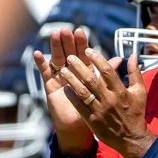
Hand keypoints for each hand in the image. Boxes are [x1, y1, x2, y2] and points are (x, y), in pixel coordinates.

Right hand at [31, 28, 119, 155]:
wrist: (81, 127)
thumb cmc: (94, 110)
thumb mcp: (104, 91)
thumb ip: (109, 74)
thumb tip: (120, 59)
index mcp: (85, 72)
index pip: (83, 54)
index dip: (81, 43)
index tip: (80, 32)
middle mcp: (72, 72)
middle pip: (69, 53)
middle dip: (68, 41)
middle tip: (66, 30)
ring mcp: (60, 78)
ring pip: (57, 59)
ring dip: (55, 47)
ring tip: (54, 35)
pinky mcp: (51, 86)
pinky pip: (45, 73)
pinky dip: (41, 63)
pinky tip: (38, 54)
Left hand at [58, 51, 154, 157]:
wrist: (132, 138)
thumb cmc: (136, 113)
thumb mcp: (140, 92)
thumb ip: (135, 72)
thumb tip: (132, 55)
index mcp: (121, 91)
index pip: (107, 71)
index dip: (96, 59)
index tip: (88, 50)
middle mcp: (109, 100)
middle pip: (92, 80)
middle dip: (80, 67)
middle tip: (70, 57)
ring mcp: (100, 110)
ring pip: (83, 92)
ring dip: (72, 80)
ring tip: (63, 70)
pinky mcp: (92, 120)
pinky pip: (79, 106)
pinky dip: (72, 96)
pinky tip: (65, 88)